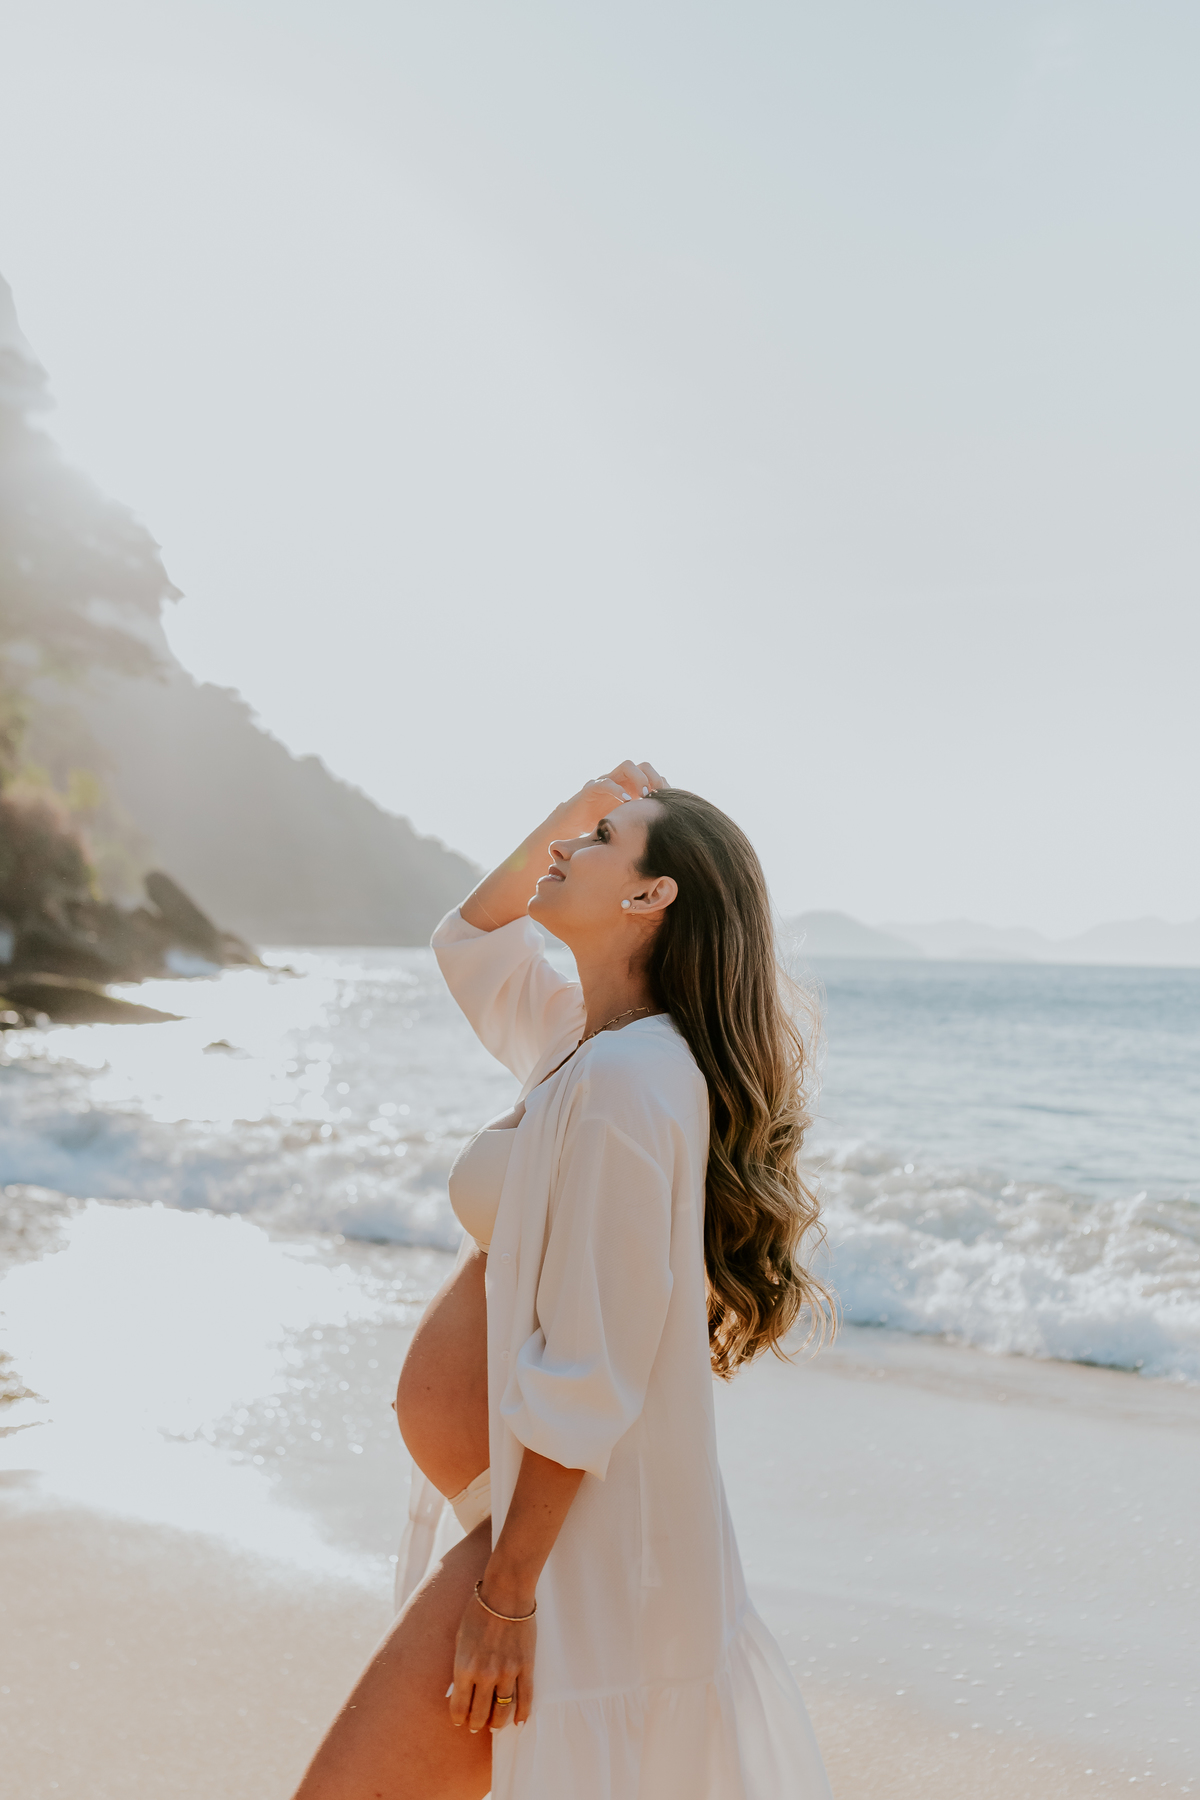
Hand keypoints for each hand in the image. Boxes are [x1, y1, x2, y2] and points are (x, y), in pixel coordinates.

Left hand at [448, 1581, 535, 1733]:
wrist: (505, 1593)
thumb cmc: (478, 1612)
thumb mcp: (459, 1639)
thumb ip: (460, 1666)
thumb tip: (458, 1689)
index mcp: (464, 1667)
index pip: (459, 1707)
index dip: (459, 1718)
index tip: (460, 1721)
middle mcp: (485, 1675)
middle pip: (481, 1714)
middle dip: (476, 1724)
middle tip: (476, 1726)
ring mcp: (507, 1672)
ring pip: (503, 1711)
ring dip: (498, 1723)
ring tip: (495, 1725)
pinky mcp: (526, 1666)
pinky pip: (526, 1698)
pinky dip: (522, 1714)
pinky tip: (518, 1722)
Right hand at [558, 760, 668, 838]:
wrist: (571, 827)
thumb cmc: (599, 823)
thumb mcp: (625, 820)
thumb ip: (640, 817)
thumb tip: (664, 824)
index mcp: (629, 785)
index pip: (650, 774)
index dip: (661, 783)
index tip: (669, 797)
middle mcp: (619, 779)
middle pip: (641, 765)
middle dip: (653, 777)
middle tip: (658, 794)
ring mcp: (605, 781)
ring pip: (626, 766)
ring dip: (639, 778)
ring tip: (644, 794)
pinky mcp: (590, 789)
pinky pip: (606, 783)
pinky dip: (618, 790)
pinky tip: (626, 801)